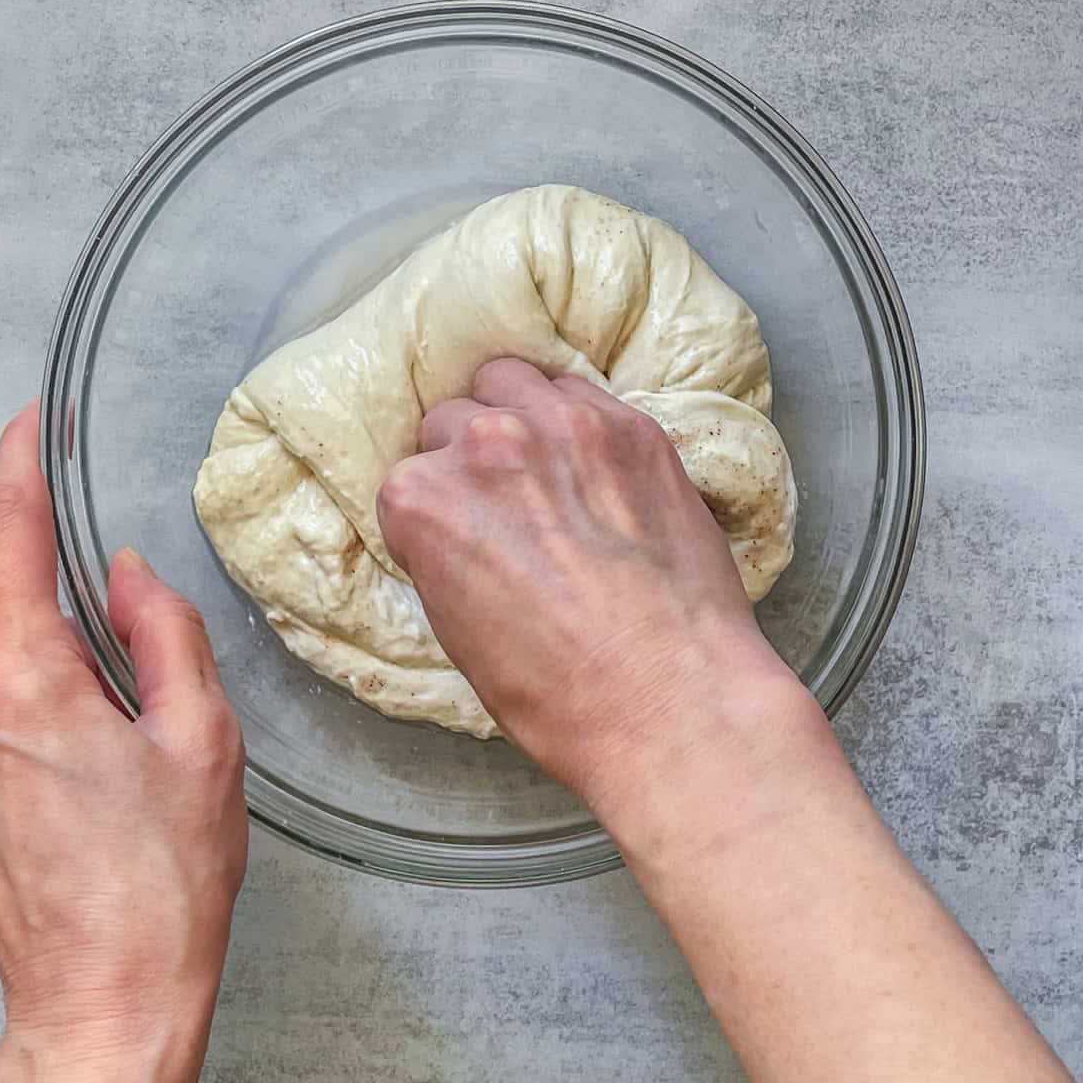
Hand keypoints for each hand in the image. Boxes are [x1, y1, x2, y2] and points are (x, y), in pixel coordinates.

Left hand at [0, 404, 247, 1082]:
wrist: (102, 1005)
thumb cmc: (159, 887)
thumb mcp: (203, 740)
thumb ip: (164, 632)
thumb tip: (128, 575)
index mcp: (26, 686)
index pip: (9, 541)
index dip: (20, 468)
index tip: (28, 426)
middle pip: (24, 628)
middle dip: (82, 654)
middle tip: (137, 735)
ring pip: (2, 683)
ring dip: (52, 706)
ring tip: (101, 793)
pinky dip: (20, 744)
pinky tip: (63, 810)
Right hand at [376, 359, 801, 800]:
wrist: (673, 701)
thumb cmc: (559, 695)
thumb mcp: (458, 631)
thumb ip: (445, 550)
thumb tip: (463, 524)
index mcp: (423, 499)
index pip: (409, 476)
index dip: (437, 511)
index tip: (464, 537)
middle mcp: (485, 444)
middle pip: (453, 418)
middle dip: (470, 458)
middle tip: (506, 505)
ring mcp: (564, 425)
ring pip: (513, 380)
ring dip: (517, 415)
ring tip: (546, 466)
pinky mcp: (633, 426)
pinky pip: (582, 392)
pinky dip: (577, 420)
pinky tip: (596, 466)